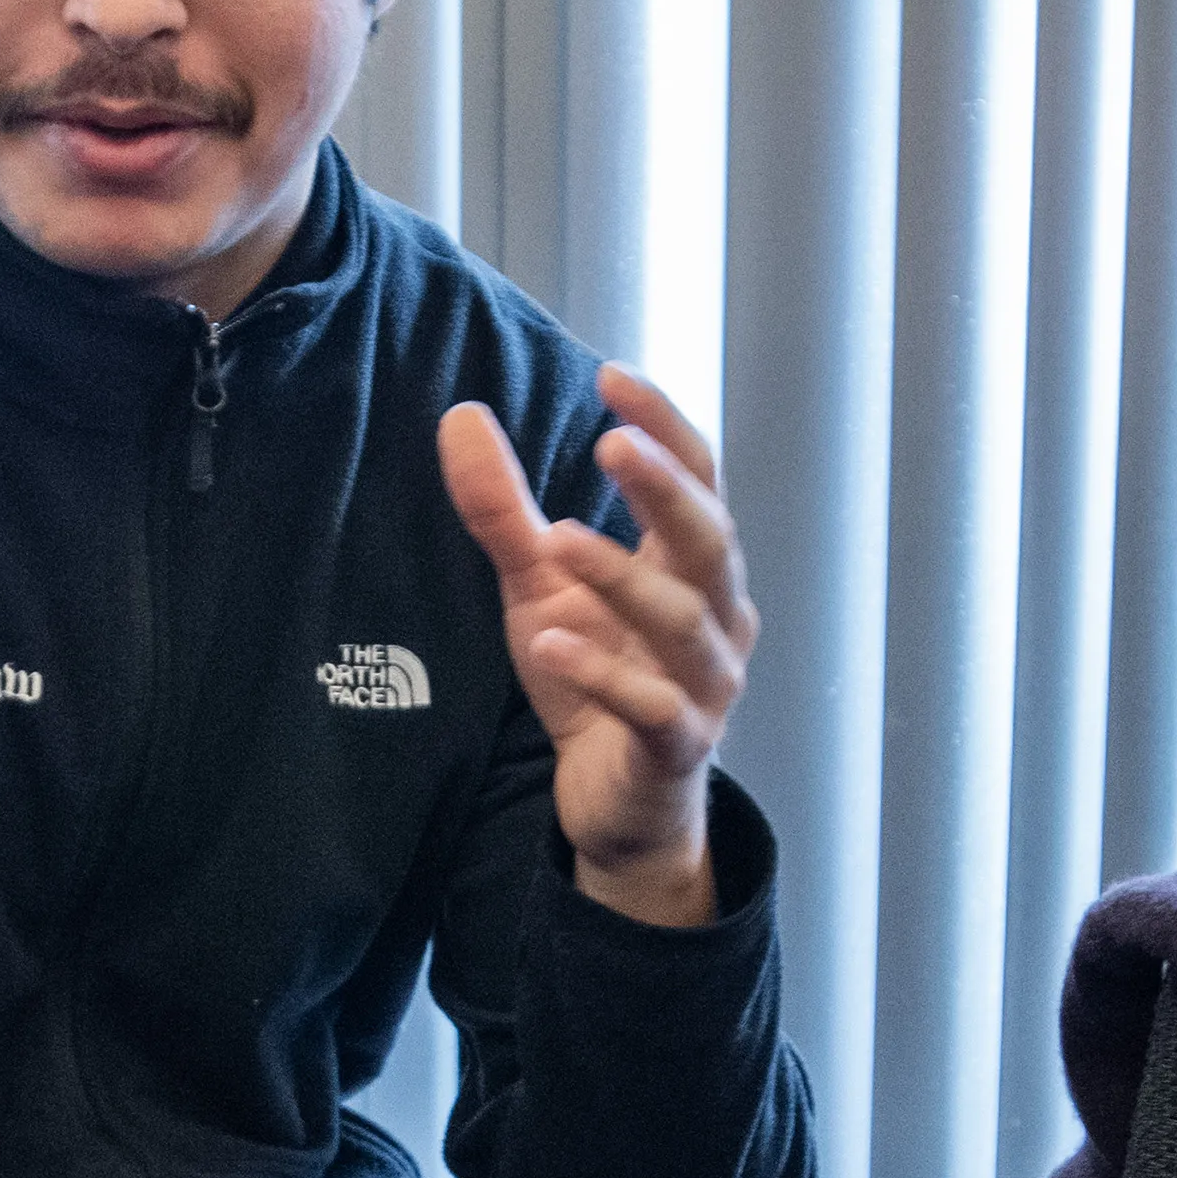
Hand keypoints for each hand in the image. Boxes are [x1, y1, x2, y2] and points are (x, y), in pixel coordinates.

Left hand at [441, 368, 752, 929]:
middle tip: (612, 441)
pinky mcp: (676, 747)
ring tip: (560, 539)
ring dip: (623, 578)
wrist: (618, 801)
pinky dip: (606, 674)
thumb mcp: (539, 586)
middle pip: (709, 540)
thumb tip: (460, 416)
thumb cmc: (594, 678)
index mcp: (692, 567)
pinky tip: (555, 642)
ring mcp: (704, 685)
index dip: (665, 427)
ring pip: (684, 622)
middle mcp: (716, 618)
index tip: (613, 376)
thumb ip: (505, 509)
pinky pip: (652, 706)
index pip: (698, 479)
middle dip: (666, 489)